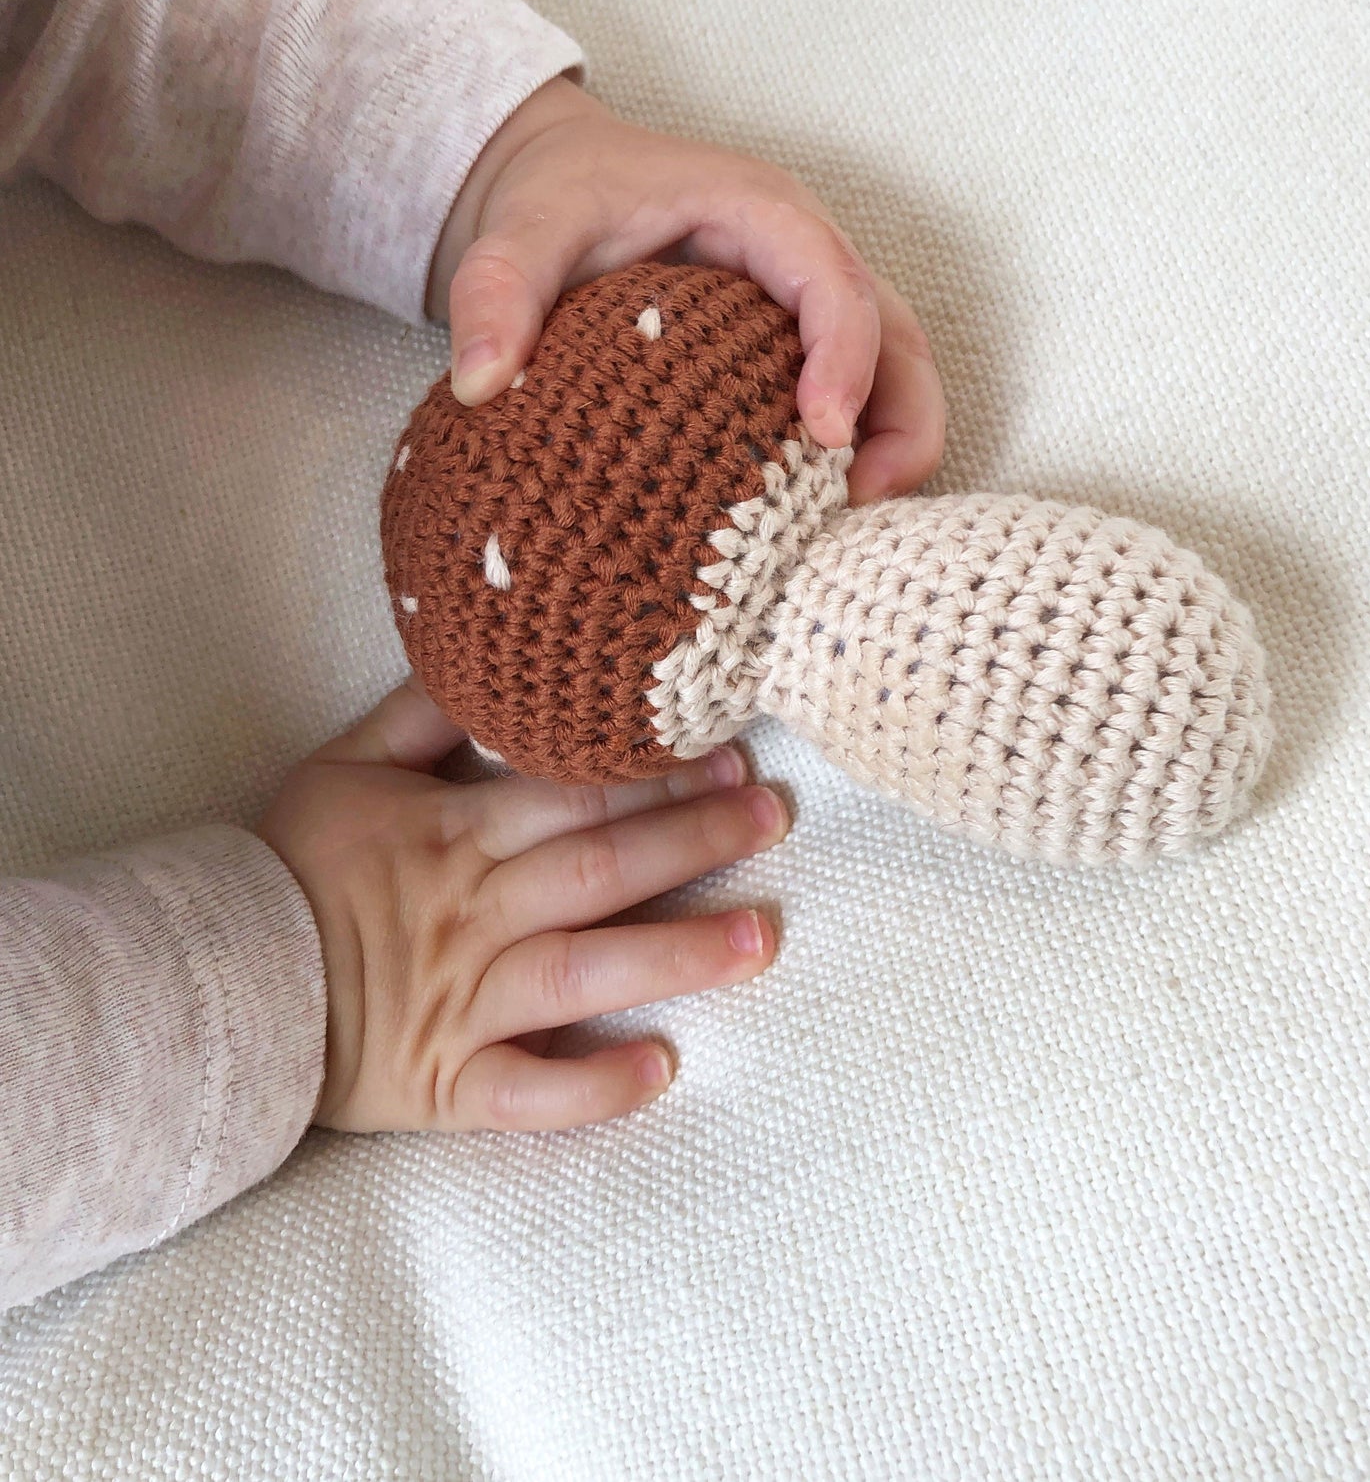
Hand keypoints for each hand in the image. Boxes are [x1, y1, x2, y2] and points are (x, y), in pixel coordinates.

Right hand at [256, 679, 784, 1132]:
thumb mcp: (344, 768)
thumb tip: (485, 660)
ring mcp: (463, 1005)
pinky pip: (525, 1094)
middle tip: (772, 820)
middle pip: (598, 870)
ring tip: (758, 938)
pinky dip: (589, 1090)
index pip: (572, 796)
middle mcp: (473, 916)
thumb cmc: (290, 866)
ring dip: (673, 955)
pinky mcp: (447, 1082)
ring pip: (582, 974)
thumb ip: (422, 714)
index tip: (728, 755)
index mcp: (454, 836)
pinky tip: (659, 1071)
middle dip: (693, 842)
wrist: (210, 982)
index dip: (655, 774)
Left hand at [425, 75, 944, 505]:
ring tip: (848, 523)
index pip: (835, 280)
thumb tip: (480, 383)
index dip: (847, 357)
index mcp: (762, 213)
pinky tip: (811, 515)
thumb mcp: (519, 230)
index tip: (822, 436)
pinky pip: (854, 397)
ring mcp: (807, 306)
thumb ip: (497, 290)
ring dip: (892, 444)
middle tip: (860, 502)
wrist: (559, 184)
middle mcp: (805, 258)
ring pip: (893, 371)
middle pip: (896, 334)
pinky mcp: (793, 347)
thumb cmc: (558, 197)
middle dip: (900, 419)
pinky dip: (853, 455)